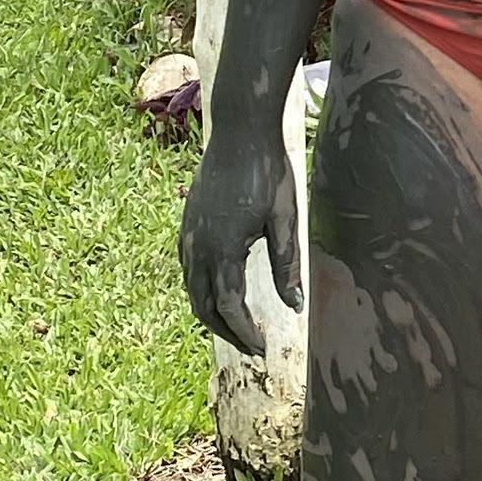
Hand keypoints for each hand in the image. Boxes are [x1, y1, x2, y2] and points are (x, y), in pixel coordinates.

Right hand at [177, 110, 300, 347]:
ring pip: (192, 290)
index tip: (264, 349)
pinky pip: (188, 271)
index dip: (246, 334)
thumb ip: (286, 265)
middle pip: (204, 307)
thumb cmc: (268, 171)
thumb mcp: (285, 219)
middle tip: (252, 348)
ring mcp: (188, 236)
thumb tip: (295, 306)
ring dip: (212, 314)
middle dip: (227, 332)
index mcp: (224, 250)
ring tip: (238, 328)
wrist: (240, 131)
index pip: (230, 308)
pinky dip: (201, 291)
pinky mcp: (186, 225)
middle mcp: (198, 247)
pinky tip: (220, 292)